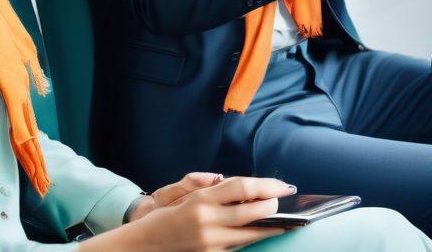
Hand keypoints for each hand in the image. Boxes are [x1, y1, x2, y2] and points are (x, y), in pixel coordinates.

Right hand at [114, 176, 295, 251]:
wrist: (146, 243)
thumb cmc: (170, 214)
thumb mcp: (190, 195)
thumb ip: (217, 190)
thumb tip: (248, 188)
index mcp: (202, 199)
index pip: (242, 188)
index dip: (266, 185)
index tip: (282, 185)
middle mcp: (207, 221)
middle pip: (251, 212)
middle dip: (272, 207)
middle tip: (285, 201)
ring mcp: (210, 243)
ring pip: (248, 233)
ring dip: (267, 226)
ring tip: (282, 220)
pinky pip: (237, 246)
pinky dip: (250, 237)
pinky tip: (261, 232)